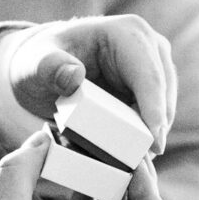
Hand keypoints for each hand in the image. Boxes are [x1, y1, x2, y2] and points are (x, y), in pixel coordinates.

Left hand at [4, 14, 177, 152]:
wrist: (41, 69)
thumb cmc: (38, 61)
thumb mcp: (34, 64)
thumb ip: (49, 67)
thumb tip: (75, 76)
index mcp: (126, 33)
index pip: (148, 75)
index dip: (154, 109)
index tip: (154, 143)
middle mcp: (148, 46)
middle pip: (162, 94)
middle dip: (155, 129)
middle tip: (140, 165)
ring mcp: (153, 68)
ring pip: (164, 109)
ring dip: (151, 137)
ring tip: (133, 166)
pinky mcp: (150, 90)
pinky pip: (155, 118)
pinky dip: (144, 139)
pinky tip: (130, 160)